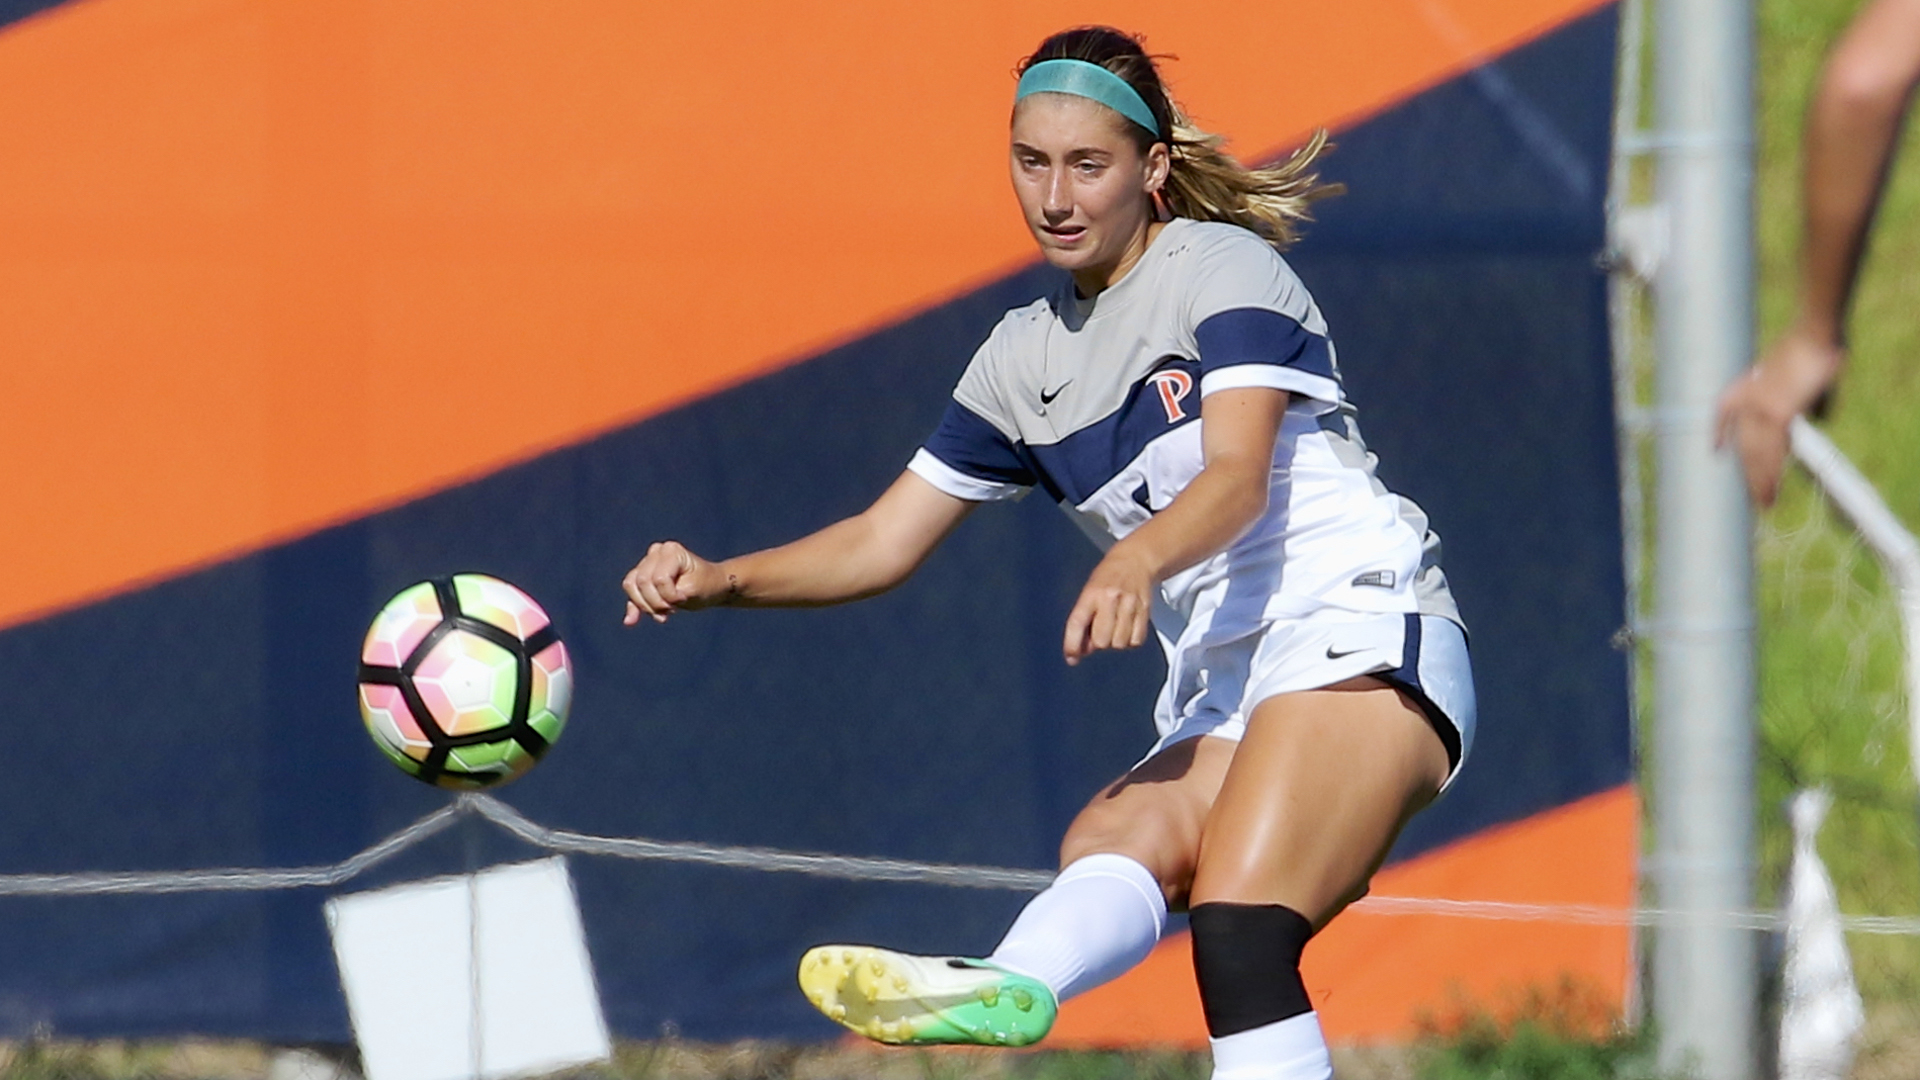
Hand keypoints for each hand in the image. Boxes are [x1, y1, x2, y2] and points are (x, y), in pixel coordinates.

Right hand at [622, 541, 733, 624]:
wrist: (711, 585)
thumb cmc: (705, 586)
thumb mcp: (690, 593)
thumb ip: (661, 600)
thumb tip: (628, 621)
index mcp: (671, 550)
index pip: (659, 579)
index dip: (669, 596)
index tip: (684, 599)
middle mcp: (656, 551)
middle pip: (642, 582)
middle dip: (655, 603)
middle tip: (673, 610)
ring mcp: (647, 561)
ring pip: (632, 586)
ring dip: (646, 606)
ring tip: (664, 614)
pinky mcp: (642, 574)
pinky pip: (631, 591)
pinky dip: (633, 607)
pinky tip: (631, 621)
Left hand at [1063, 546, 1155, 665]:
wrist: (1135, 559)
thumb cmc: (1107, 578)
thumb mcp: (1088, 592)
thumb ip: (1084, 620)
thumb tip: (1082, 651)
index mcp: (1090, 594)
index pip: (1077, 623)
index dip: (1072, 644)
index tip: (1071, 658)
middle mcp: (1109, 598)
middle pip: (1102, 640)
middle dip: (1099, 642)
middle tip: (1101, 632)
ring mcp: (1129, 604)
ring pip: (1120, 643)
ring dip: (1115, 642)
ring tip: (1115, 627)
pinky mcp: (1145, 610)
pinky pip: (1137, 640)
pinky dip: (1131, 640)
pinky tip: (1128, 628)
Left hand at [1716, 326, 1844, 507]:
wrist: (1814, 335)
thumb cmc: (1816, 349)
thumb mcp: (1806, 374)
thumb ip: (1811, 398)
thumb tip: (1819, 416)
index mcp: (1746, 386)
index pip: (1723, 413)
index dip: (1720, 432)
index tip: (1717, 449)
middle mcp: (1746, 400)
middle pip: (1742, 445)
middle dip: (1748, 472)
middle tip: (1750, 496)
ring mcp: (1758, 408)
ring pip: (1754, 454)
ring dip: (1759, 481)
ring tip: (1763, 503)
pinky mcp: (1776, 414)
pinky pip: (1771, 451)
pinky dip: (1771, 473)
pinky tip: (1769, 489)